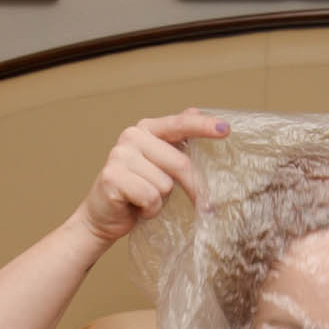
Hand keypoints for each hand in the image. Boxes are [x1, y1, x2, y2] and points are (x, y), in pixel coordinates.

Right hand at [71, 109, 228, 245]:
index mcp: (146, 129)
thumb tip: (195, 111)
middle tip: (193, 203)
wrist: (102, 217)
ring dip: (160, 201)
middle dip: (189, 187)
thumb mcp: (161, 165)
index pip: (180, 124)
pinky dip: (148, 210)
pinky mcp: (113, 177)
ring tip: (144, 200)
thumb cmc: (137, 191)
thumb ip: (177, 141)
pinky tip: (135, 207)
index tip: (226, 130)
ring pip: (165, 185)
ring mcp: (120, 156)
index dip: (203, 126)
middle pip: (180, 163)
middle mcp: (131, 137)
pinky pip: (150, 197)